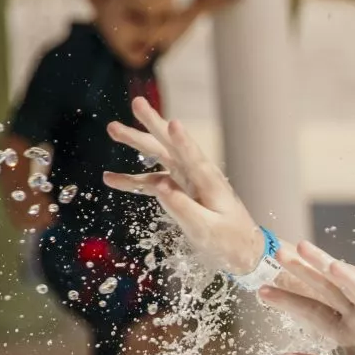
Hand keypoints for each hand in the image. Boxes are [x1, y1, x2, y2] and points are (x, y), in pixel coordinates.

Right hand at [102, 96, 264, 273]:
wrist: (244, 250)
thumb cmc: (230, 242)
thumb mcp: (207, 231)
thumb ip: (183, 208)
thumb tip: (160, 186)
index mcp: (210, 184)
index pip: (194, 159)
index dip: (183, 142)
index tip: (173, 124)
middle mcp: (199, 176)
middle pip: (172, 146)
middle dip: (153, 125)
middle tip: (137, 103)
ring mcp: (188, 181)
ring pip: (159, 157)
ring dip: (137, 143)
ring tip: (112, 129)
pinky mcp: (181, 190)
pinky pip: (153, 182)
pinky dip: (133, 180)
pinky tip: (110, 178)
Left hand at [270, 244, 354, 354]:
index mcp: (350, 332)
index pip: (313, 311)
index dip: (289, 301)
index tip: (263, 291)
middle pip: (324, 291)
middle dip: (299, 275)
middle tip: (273, 256)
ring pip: (344, 285)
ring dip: (322, 266)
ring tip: (298, 248)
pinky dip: (352, 281)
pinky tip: (333, 267)